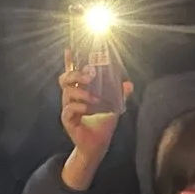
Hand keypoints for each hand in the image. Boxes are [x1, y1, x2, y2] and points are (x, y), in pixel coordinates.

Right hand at [58, 61, 129, 188]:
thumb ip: (121, 94)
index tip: (69, 48)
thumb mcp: (115, 106)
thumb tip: (129, 83)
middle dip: (75, 73)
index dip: (69, 60)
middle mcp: (71, 97)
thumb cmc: (103, 123)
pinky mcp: (68, 120)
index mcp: (80, 91)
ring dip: (82, 92)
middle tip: (90, 75)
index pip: (72, 72)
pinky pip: (69, 109)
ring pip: (67, 93)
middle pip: (65, 79)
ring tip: (96, 98)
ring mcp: (68, 108)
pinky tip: (90, 109)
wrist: (99, 145)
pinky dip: (80, 107)